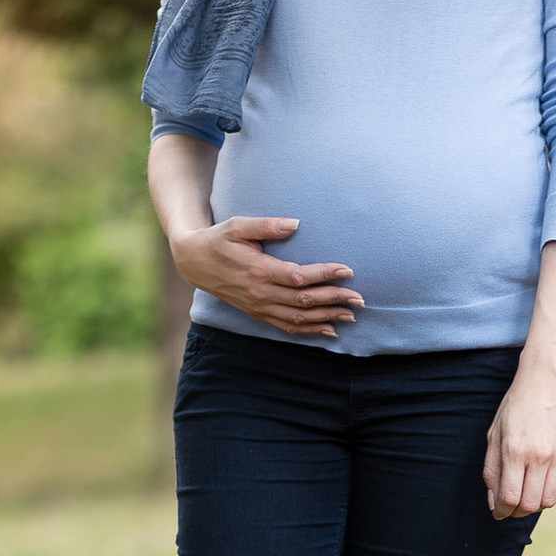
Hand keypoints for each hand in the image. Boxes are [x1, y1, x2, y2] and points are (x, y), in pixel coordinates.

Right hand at [170, 216, 362, 337]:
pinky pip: (287, 327)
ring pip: (298, 318)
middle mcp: (261, 294)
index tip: (347, 271)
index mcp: (259, 271)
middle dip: (334, 300)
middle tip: (360, 299)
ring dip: (326, 318)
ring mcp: (259, 307)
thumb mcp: (238, 225)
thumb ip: (267, 225)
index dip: (324, 275)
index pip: (299, 278)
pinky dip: (309, 331)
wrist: (195, 263)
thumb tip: (296, 224)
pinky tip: (329, 330)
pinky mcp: (258, 314)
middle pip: (304, 302)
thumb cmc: (219, 239)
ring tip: (351, 316)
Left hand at [483, 368, 555, 519]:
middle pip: (530, 504)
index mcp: (516, 451)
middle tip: (509, 506)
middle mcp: (540, 456)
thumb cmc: (517, 406)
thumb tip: (494, 502)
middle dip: (516, 512)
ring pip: (549, 501)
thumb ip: (492, 470)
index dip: (501, 511)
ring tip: (525, 495)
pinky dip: (553, 496)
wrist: (549, 379)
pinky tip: (543, 487)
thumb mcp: (495, 434)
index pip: (509, 498)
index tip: (497, 511)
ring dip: (535, 505)